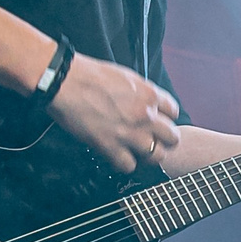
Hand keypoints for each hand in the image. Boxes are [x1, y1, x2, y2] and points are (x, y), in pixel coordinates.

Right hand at [49, 52, 180, 173]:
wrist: (66, 82)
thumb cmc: (90, 75)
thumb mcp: (126, 76)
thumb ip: (141, 93)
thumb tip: (146, 103)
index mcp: (149, 94)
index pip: (173, 112)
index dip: (166, 118)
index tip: (157, 121)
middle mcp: (145, 115)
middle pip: (172, 138)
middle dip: (163, 139)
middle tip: (151, 139)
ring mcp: (130, 133)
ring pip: (156, 156)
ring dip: (147, 155)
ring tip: (136, 150)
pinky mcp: (111, 147)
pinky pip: (129, 166)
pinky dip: (124, 163)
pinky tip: (117, 155)